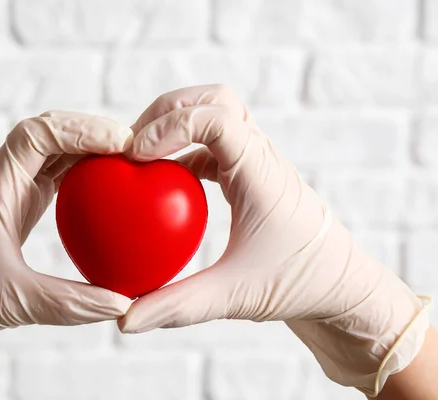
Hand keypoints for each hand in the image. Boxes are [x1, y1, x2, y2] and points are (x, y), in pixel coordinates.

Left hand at [0, 111, 133, 396]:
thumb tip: (122, 303)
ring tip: (129, 158)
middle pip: (50, 132)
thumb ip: (69, 303)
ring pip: (55, 149)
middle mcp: (3, 180)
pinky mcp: (21, 202)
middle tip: (135, 147)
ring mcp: (12, 189)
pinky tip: (110, 185)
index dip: (79, 128)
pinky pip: (57, 172)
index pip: (35, 135)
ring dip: (90, 147)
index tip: (120, 142)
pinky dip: (85, 170)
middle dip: (92, 131)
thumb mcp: (13, 303)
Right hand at [118, 85, 430, 396]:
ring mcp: (258, 162)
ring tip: (141, 155)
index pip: (217, 118)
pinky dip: (183, 151)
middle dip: (169, 110)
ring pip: (216, 115)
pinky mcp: (251, 176)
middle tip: (133, 143)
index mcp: (261, 172)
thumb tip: (124, 320)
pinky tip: (163, 183)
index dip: (171, 125)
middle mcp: (261, 156)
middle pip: (215, 99)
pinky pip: (213, 146)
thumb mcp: (236, 297)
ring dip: (176, 125)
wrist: (342, 287)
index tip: (138, 155)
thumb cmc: (301, 285)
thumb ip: (178, 306)